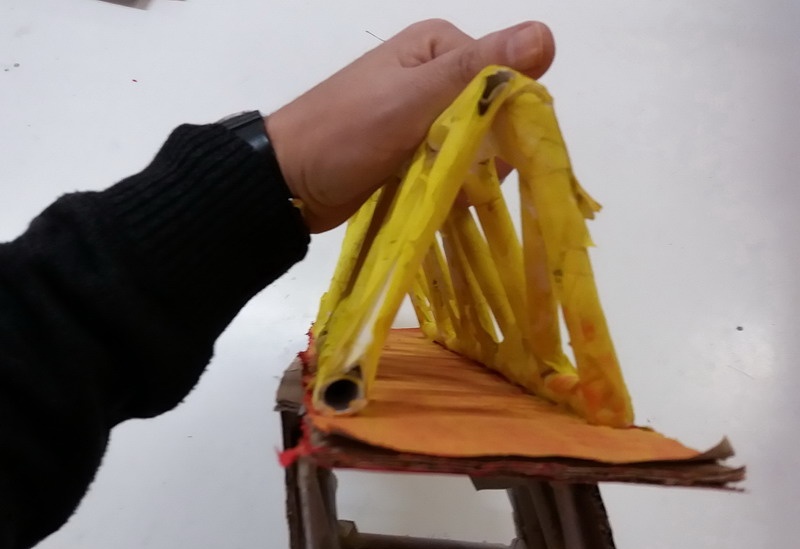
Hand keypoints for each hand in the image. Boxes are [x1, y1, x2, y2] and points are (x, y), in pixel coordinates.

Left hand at [266, 19, 554, 232]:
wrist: (289, 182)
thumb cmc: (346, 133)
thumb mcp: (413, 98)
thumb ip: (478, 71)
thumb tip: (546, 35)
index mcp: (440, 47)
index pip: (505, 79)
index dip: (506, 119)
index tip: (488, 154)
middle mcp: (436, 75)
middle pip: (492, 115)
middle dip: (484, 152)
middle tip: (458, 178)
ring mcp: (424, 116)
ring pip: (475, 147)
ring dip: (468, 173)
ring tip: (445, 191)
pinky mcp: (415, 151)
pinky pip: (453, 166)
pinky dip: (452, 184)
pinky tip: (440, 199)